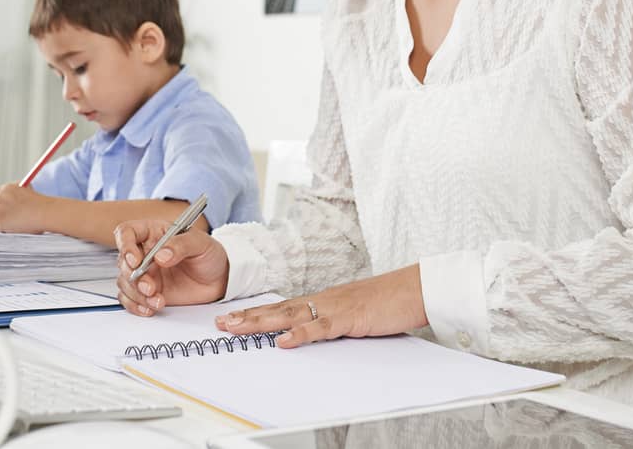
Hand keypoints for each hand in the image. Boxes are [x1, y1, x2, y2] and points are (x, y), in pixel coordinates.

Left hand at [0, 184, 46, 232]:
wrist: (44, 211)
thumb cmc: (40, 205)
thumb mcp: (27, 192)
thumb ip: (15, 196)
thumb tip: (10, 207)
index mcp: (6, 188)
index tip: (2, 213)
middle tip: (0, 222)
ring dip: (1, 223)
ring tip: (18, 224)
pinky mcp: (0, 221)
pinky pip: (0, 229)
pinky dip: (7, 230)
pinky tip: (18, 227)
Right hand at [114, 218, 229, 315]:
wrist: (218, 280)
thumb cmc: (209, 255)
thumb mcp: (201, 244)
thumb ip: (181, 245)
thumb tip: (161, 255)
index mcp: (153, 233)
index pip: (127, 232)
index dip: (125, 246)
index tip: (135, 261)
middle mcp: (144, 252)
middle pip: (122, 261)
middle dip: (134, 277)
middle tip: (150, 288)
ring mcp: (145, 273)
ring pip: (125, 282)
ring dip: (137, 295)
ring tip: (158, 301)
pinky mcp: (146, 292)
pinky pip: (129, 299)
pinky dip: (136, 306)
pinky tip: (150, 308)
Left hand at [213, 265, 425, 348]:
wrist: (412, 289)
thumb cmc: (386, 302)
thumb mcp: (351, 314)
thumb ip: (330, 324)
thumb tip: (309, 337)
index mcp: (321, 301)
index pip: (281, 308)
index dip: (254, 314)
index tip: (231, 319)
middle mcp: (322, 301)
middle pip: (277, 309)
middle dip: (246, 317)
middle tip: (219, 324)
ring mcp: (333, 308)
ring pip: (290, 315)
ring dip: (261, 323)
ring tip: (236, 329)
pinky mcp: (349, 318)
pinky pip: (321, 328)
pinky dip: (301, 334)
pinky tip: (283, 341)